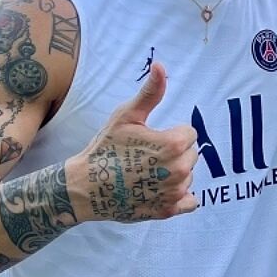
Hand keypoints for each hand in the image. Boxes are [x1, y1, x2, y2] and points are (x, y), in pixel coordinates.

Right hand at [71, 62, 199, 222]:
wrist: (86, 187)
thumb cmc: (105, 148)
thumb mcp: (126, 116)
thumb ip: (150, 93)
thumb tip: (160, 65)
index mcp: (173, 144)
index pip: (189, 134)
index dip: (170, 134)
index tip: (150, 140)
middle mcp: (180, 170)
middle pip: (191, 155)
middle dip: (174, 153)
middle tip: (147, 157)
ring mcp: (174, 193)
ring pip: (188, 177)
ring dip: (174, 174)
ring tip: (146, 173)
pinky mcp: (168, 211)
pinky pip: (190, 202)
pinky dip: (180, 197)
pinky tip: (160, 191)